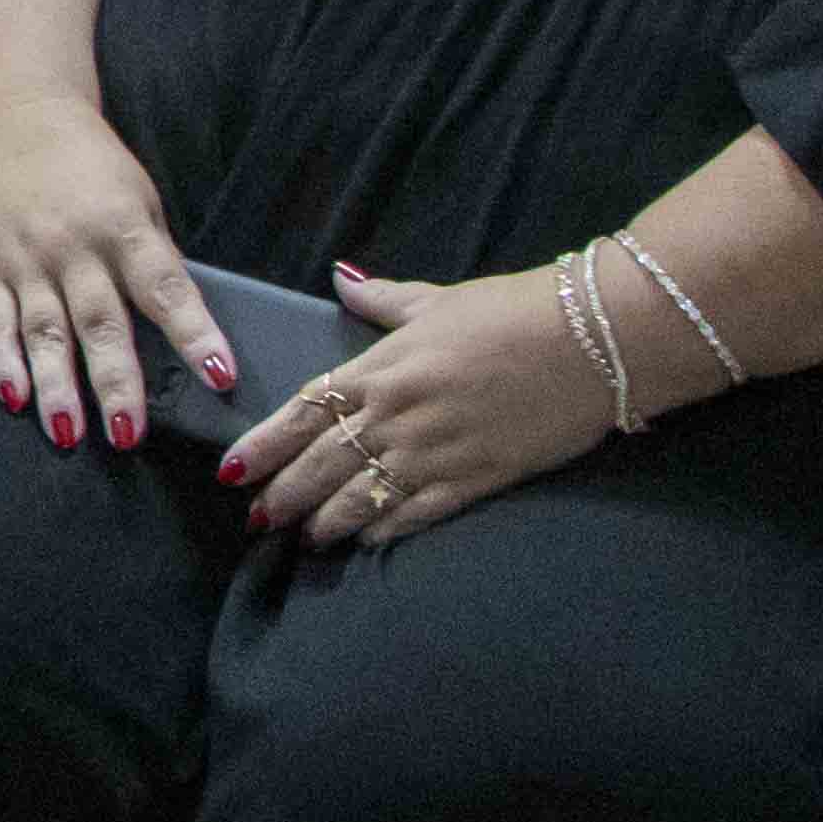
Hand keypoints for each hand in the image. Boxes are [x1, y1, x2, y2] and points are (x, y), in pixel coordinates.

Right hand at [0, 99, 230, 456]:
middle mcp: (73, 247)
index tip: (220, 376)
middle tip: (129, 435)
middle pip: (98, 322)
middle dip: (114, 381)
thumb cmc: (94, 167)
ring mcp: (27, 260)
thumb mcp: (142, 202)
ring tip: (70, 435)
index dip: (193, 333)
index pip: (165, 287)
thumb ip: (154, 261)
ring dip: (56, 385)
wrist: (18, 121)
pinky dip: (1, 361)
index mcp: (123, 227)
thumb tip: (178, 327)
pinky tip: (14, 397)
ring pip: (42, 331)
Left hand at [230, 256, 621, 554]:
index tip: (231, 470)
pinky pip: (418, 514)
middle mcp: (398, 414)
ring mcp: (436, 451)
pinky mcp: (478, 478)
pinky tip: (368, 544)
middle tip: (258, 519)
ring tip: (304, 540)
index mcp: (381, 368)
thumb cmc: (512, 311)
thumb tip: (340, 277)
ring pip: (362, 497)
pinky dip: (387, 531)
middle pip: (321, 463)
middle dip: (284, 496)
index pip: (303, 413)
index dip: (263, 446)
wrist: (591, 340)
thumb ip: (381, 299)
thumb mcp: (437, 299)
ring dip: (327, 522)